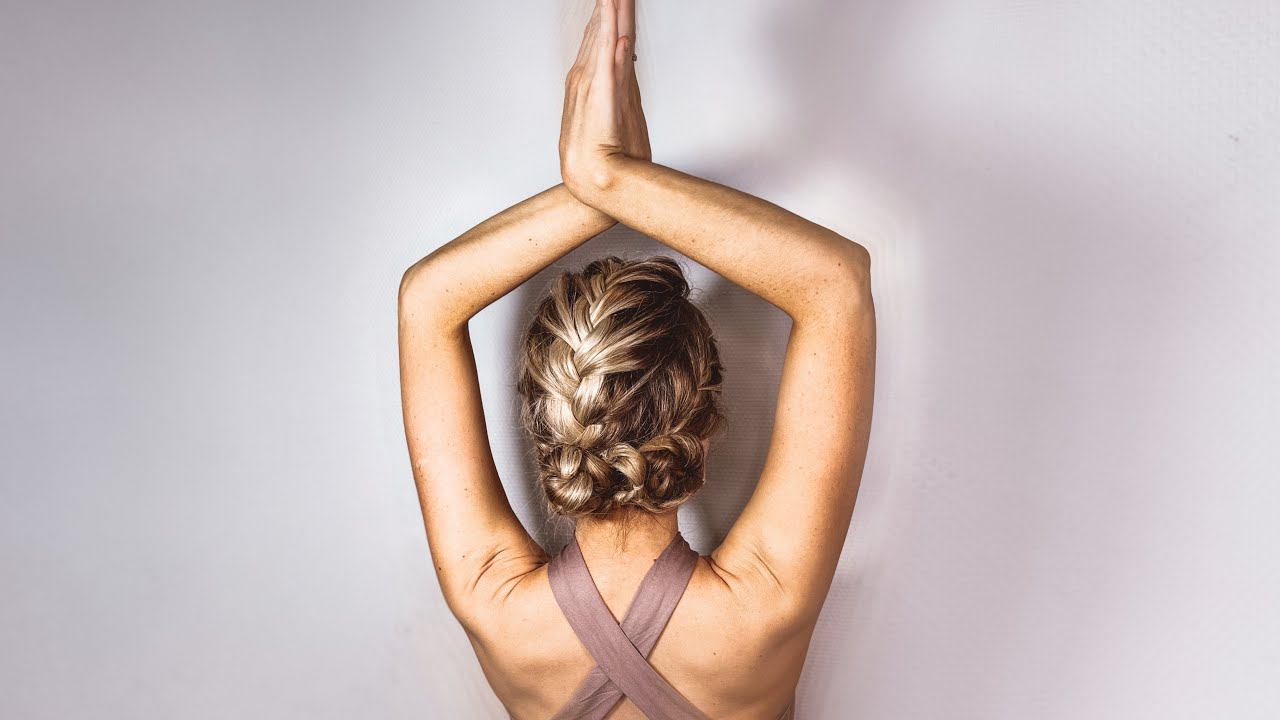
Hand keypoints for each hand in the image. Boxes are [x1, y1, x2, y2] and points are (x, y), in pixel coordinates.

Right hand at [559, 0, 648, 197]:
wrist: (596, 181)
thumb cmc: (605, 157)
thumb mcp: (614, 114)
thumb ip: (617, 84)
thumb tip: (622, 57)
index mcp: (588, 81)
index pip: (599, 36)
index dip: (608, 13)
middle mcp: (586, 76)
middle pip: (601, 28)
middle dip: (610, 3)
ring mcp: (592, 82)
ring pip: (603, 34)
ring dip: (610, 8)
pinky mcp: (602, 93)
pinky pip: (606, 56)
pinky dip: (609, 32)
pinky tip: (611, 12)